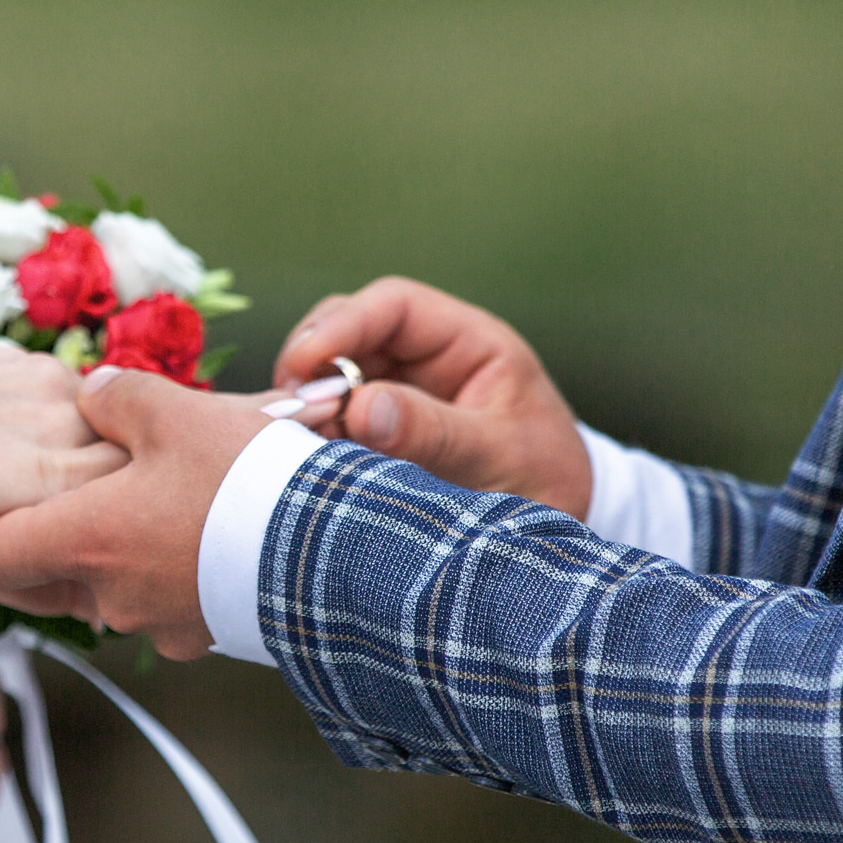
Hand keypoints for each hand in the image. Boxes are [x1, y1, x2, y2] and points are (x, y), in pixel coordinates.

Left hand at [0, 367, 268, 658]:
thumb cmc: (244, 478)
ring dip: (138, 549)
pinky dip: (183, 573)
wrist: (330, 549)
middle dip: (84, 526)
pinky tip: (217, 536)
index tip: (11, 502)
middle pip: (61, 568)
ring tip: (185, 503)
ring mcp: (155, 624)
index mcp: (83, 540)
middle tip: (124, 484)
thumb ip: (116, 397)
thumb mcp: (175, 412)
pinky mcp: (201, 638)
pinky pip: (172, 603)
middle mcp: (108, 596)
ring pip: (121, 584)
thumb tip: (92, 393)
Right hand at [273, 278, 590, 516]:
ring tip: (292, 442)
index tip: (302, 363)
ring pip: (330, 375)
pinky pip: (333, 419)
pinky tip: (301, 460)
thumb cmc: (545, 483)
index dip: (342, 325)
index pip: (394, 306)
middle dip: (310, 363)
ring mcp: (400, 393)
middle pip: (348, 332)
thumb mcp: (498, 457)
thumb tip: (361, 408)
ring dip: (306, 403)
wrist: (556, 536)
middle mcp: (427, 359)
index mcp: (470, 343)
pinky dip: (313, 434)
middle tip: (287, 410)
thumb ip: (435, 432)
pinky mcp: (379, 433)